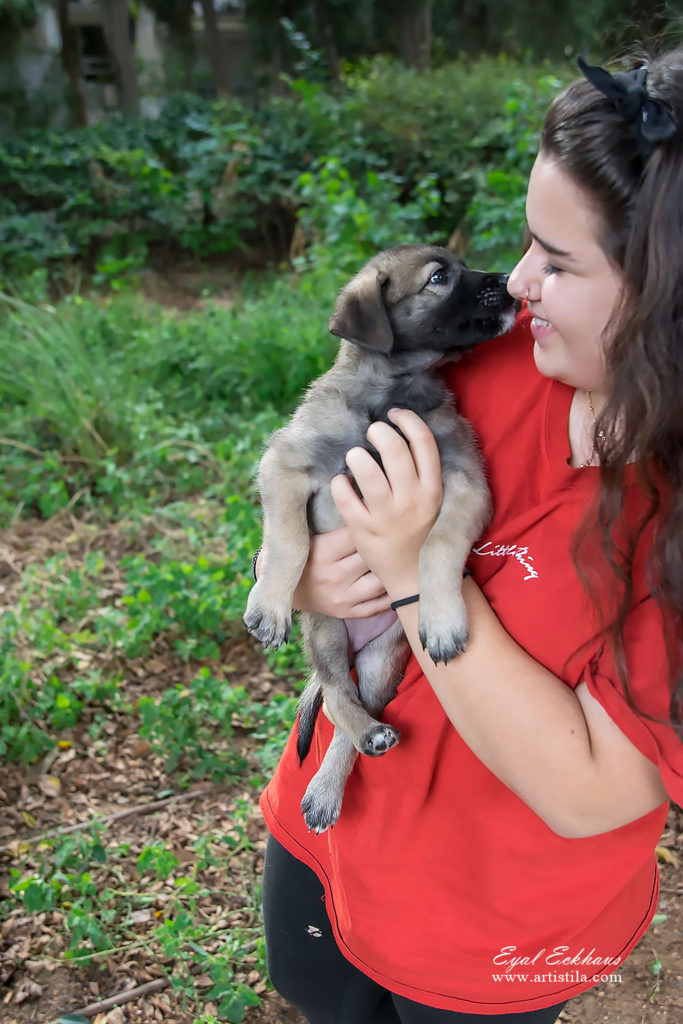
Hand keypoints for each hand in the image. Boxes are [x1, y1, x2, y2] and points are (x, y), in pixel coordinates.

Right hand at [290, 527, 390, 617]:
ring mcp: (342, 597)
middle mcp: (333, 576)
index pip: (358, 533)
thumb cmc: (301, 557)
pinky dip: (390, 594)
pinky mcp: (347, 613)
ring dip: (392, 571)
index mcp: (323, 552)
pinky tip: (397, 583)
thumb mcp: (311, 537)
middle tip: (396, 537)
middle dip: (386, 545)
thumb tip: (366, 503)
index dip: (372, 522)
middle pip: (372, 556)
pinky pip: (378, 605)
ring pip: (380, 582)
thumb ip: (335, 523)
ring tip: (399, 559)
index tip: (381, 517)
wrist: (283, 590)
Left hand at [330, 408, 442, 597]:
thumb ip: (421, 472)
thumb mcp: (432, 502)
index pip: (424, 443)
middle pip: (394, 450)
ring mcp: (387, 517)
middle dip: (379, 432)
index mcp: (433, 490)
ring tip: (354, 456)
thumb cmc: (420, 532)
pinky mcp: (364, 531)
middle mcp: (412, 501)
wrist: (413, 578)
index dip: (408, 420)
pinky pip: (346, 498)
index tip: (394, 414)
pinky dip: (339, 484)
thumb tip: (400, 433)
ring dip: (356, 455)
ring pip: (367, 472)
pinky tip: (341, 482)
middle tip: (371, 433)